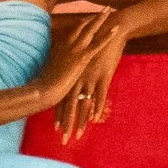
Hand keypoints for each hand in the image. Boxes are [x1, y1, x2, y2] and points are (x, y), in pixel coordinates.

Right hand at [31, 8, 114, 115]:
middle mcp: (66, 44)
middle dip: (94, 17)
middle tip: (104, 9)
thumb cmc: (45, 84)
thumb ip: (55, 64)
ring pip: (90, 30)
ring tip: (109, 10)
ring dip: (100, 19)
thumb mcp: (49, 70)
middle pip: (82, 26)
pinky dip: (107, 36)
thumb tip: (56, 64)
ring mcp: (74, 50)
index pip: (73, 31)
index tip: (90, 18)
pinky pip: (97, 44)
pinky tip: (115, 29)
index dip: (82, 24)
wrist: (44, 89)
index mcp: (59, 47)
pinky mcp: (82, 58)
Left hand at [52, 17, 127, 141]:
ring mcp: (90, 77)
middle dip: (66, 122)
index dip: (59, 114)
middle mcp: (78, 78)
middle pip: (69, 104)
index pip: (62, 99)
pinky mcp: (103, 75)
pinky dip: (97, 107)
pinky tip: (95, 119)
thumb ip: (77, 72)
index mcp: (72, 75)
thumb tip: (74, 85)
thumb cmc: (96, 45)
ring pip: (83, 103)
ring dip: (80, 120)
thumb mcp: (82, 59)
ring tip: (77, 135)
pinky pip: (100, 95)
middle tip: (63, 138)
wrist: (111, 29)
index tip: (55, 129)